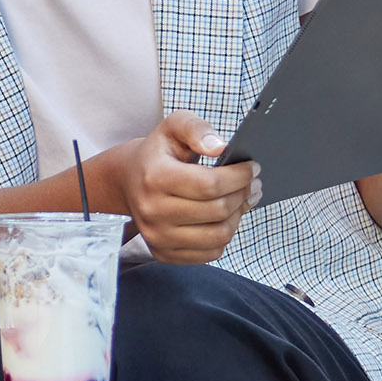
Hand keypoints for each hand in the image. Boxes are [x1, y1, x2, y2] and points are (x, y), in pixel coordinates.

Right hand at [107, 108, 254, 266]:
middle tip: (253, 183)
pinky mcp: (163, 252)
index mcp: (155, 177)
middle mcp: (152, 211)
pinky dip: (224, 236)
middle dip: (242, 194)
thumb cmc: (158, 153)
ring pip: (218, 236)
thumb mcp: (173, 127)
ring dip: (237, 216)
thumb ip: (197, 129)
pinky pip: (210, 253)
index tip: (252, 168)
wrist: (128, 181)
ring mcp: (157, 236)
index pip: (210, 184)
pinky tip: (224, 218)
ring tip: (241, 200)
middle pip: (218, 211)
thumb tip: (220, 148)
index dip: (239, 177)